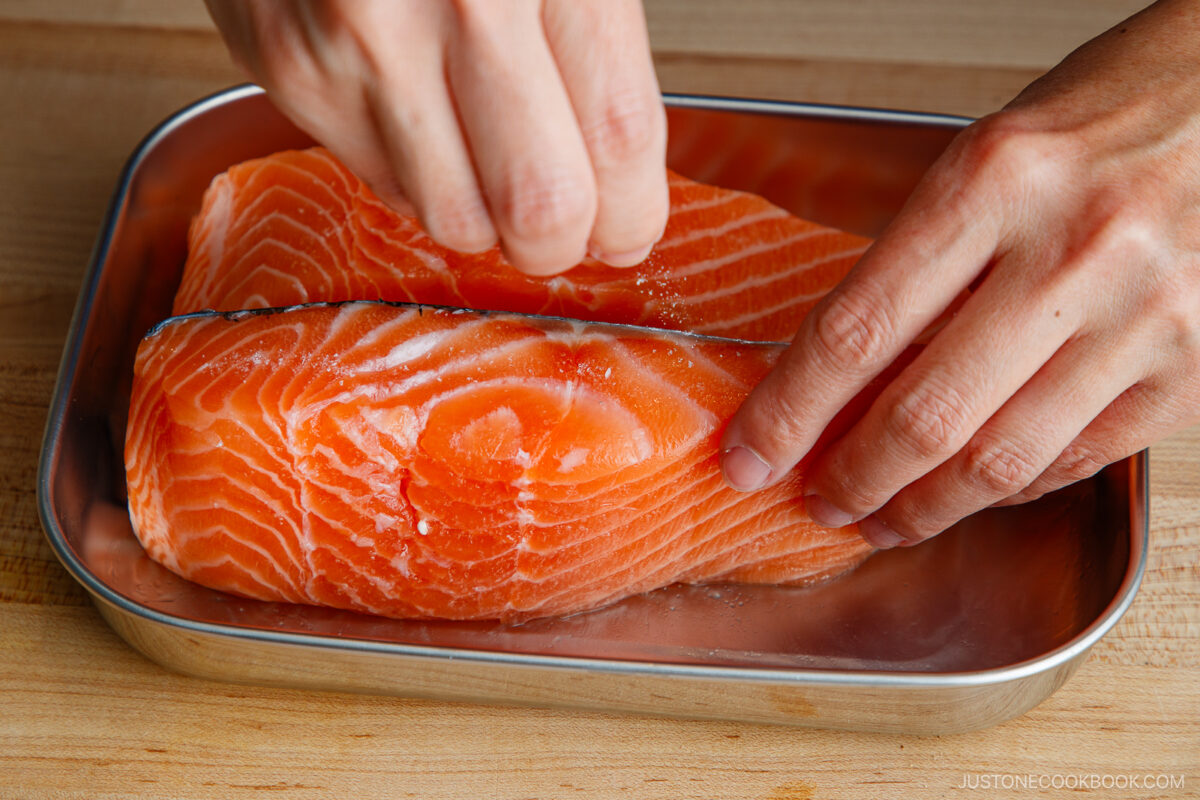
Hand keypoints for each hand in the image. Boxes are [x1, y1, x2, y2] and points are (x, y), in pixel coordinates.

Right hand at [204, 0, 667, 274]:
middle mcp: (456, 0)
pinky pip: (383, 185)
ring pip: (456, 221)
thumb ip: (593, 37)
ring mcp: (363, 42)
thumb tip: (621, 172)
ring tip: (491, 170)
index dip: (635, 208)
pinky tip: (425, 122)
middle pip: (539, 205)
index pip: (618, 133)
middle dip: (562, 241)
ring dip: (489, 219)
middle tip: (567, 225)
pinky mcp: (293, 70)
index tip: (631, 224)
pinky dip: (419, 179)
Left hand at [720, 0, 1199, 547]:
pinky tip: (969, 494)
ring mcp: (1143, 318)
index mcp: (993, 182)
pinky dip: (1007, 492)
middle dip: (851, 478)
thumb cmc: (1106, 117)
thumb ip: (920, 262)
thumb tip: (842, 373)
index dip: (788, 412)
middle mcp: (1072, 252)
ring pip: (1001, 461)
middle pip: (925, 414)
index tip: (749, 455)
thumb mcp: (988, 158)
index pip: (856, 329)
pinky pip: (1075, 461)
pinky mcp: (1192, 370)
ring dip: (924, 507)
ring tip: (881, 520)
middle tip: (817, 500)